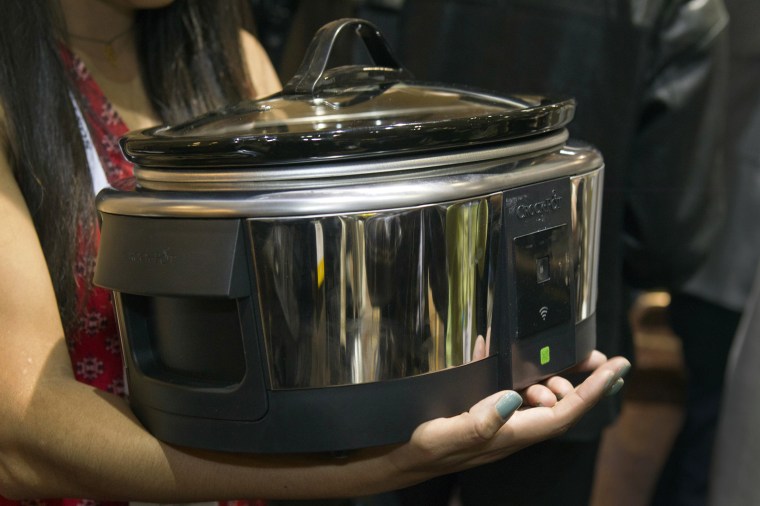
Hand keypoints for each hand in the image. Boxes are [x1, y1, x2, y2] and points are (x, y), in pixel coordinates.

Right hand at [384, 351, 629, 482]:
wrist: (395, 460)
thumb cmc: (418, 450)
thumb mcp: (444, 435)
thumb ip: (479, 422)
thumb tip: (514, 399)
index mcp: (509, 435)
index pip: (564, 413)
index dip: (594, 390)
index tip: (618, 367)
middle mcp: (509, 429)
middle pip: (558, 406)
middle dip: (579, 381)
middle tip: (588, 357)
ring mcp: (496, 420)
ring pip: (536, 398)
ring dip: (549, 377)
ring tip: (544, 361)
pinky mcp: (479, 410)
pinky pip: (504, 387)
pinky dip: (506, 367)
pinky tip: (493, 349)